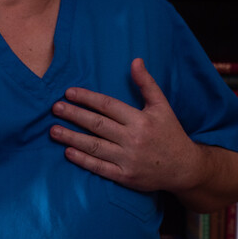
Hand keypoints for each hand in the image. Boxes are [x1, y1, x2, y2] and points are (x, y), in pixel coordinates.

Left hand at [50, 58, 201, 195]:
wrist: (184, 168)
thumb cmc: (170, 133)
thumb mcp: (162, 106)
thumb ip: (147, 84)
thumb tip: (135, 61)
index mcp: (140, 120)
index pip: (108, 106)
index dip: (87, 98)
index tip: (68, 93)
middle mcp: (133, 139)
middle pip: (97, 125)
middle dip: (74, 115)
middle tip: (55, 108)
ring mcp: (128, 159)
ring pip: (95, 146)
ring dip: (71, 138)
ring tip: (53, 131)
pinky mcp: (125, 177)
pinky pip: (100, 168)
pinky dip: (83, 160)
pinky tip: (68, 152)